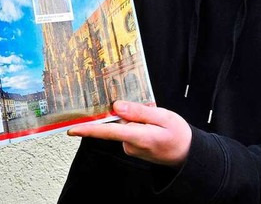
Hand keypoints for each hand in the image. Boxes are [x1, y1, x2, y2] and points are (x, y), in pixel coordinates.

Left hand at [68, 100, 191, 166]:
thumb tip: (116, 107)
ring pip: (123, 126)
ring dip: (133, 118)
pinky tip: (150, 124)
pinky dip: (135, 124)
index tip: (72, 128)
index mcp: (139, 137)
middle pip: (117, 123)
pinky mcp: (132, 147)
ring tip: (154, 118)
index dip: (89, 130)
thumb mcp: (163, 116)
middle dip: (125, 112)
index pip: (109, 133)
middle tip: (147, 108)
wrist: (188, 154)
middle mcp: (131, 145)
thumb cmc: (178, 134)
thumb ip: (138, 111)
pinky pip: (128, 130)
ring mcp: (131, 148)